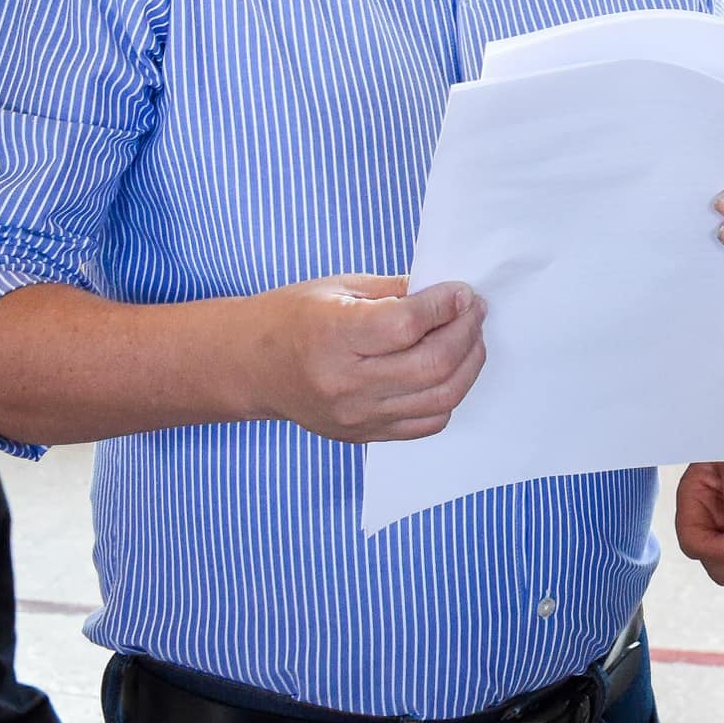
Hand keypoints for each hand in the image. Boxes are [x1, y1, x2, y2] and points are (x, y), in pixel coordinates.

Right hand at [251, 275, 486, 443]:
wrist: (250, 365)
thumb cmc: (291, 317)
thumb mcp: (340, 287)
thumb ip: (397, 291)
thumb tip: (448, 295)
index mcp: (334, 336)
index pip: (408, 325)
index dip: (446, 305)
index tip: (461, 292)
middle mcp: (345, 383)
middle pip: (432, 365)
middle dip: (466, 332)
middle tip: (473, 310)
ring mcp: (356, 416)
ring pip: (440, 399)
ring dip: (468, 364)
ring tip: (470, 337)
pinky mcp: (364, 435)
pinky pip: (427, 423)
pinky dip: (449, 395)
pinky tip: (449, 370)